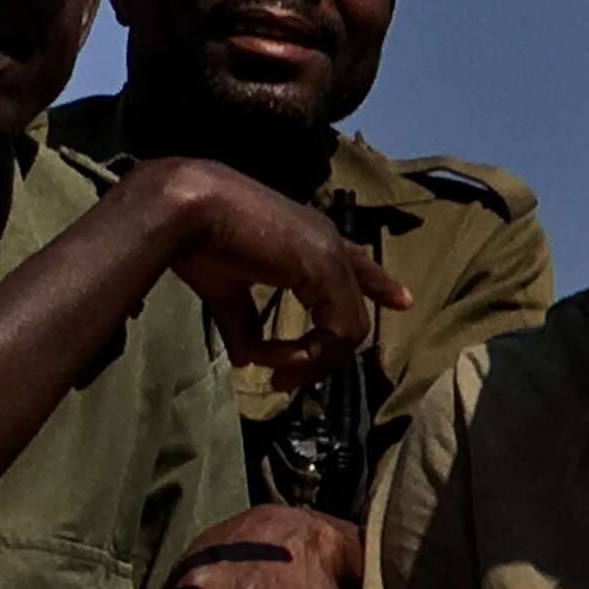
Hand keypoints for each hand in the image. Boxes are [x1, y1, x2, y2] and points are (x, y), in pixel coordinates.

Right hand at [123, 157, 408, 389]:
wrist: (184, 209)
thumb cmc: (198, 239)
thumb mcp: (226, 290)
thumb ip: (243, 324)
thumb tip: (247, 361)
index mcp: (307, 239)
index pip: (356, 262)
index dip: (379, 284)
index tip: (404, 302)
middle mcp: (326, 241)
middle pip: (351, 311)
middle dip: (323, 355)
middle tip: (285, 379)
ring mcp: (330, 253)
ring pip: (349, 327)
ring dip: (313, 361)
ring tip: (279, 376)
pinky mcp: (327, 267)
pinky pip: (340, 329)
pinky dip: (311, 355)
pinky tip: (280, 362)